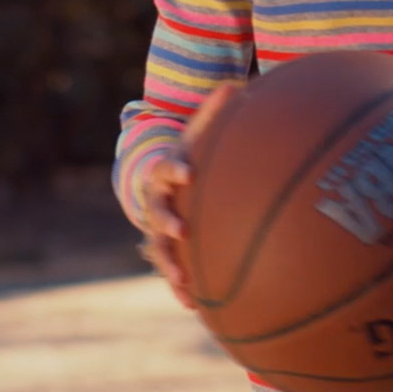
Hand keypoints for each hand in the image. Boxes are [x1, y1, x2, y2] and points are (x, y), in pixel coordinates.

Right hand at [138, 79, 244, 310]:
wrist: (162, 181)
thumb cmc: (189, 154)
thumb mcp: (198, 132)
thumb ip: (214, 113)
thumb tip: (235, 84)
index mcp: (166, 171)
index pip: (166, 167)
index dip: (175, 168)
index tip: (189, 173)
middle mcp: (157, 202)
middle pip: (157, 212)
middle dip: (167, 221)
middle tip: (181, 229)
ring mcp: (158, 230)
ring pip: (160, 249)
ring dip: (170, 265)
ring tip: (183, 282)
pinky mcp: (169, 251)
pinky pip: (175, 271)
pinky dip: (182, 288)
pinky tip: (195, 308)